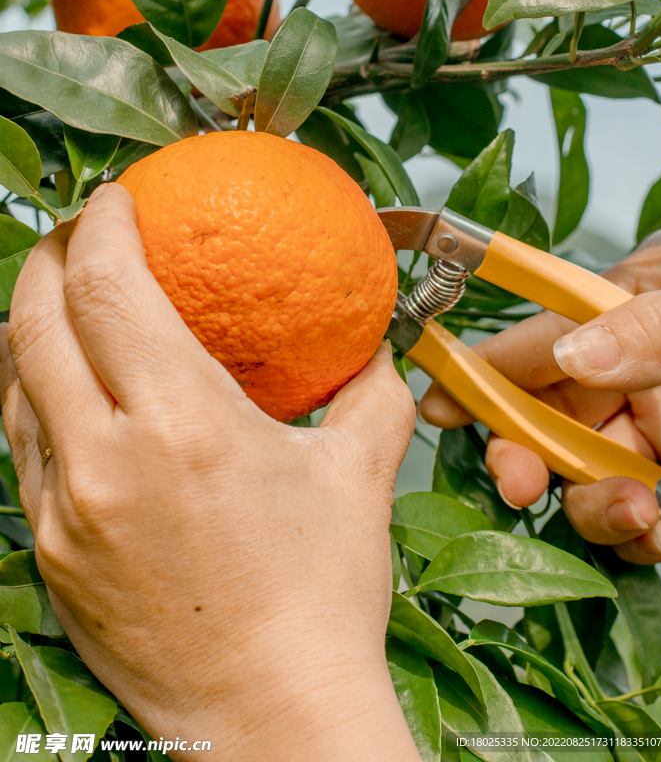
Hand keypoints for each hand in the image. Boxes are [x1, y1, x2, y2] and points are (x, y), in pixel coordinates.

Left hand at [0, 183, 419, 761]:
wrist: (269, 716)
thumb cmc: (320, 596)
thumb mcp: (359, 475)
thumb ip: (371, 391)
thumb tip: (376, 342)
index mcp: (182, 425)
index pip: (107, 287)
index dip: (100, 223)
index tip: (116, 198)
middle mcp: (103, 460)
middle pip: (33, 319)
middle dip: (45, 254)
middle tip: (75, 234)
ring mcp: (61, 512)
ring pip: (10, 382)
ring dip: (27, 324)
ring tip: (61, 302)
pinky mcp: (47, 554)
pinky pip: (18, 449)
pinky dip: (31, 396)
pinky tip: (65, 391)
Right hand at [420, 228, 660, 565]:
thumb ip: (649, 326)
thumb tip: (572, 354)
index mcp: (621, 312)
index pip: (532, 343)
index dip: (475, 374)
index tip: (433, 405)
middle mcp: (625, 375)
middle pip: (543, 422)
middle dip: (519, 459)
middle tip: (520, 485)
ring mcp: (651, 433)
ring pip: (583, 482)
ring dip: (593, 510)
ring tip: (638, 512)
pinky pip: (635, 523)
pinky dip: (638, 540)